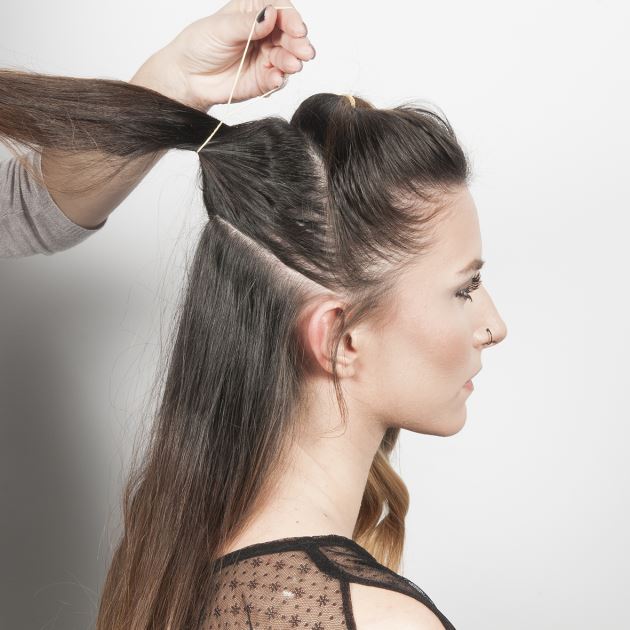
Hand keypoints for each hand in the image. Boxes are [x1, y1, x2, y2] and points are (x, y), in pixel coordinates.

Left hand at [132, 1, 315, 111]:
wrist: (187, 77)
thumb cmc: (199, 45)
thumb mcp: (221, 28)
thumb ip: (248, 24)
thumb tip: (271, 15)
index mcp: (254, 11)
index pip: (280, 11)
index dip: (292, 19)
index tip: (298, 29)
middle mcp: (265, 33)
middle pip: (290, 36)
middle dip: (298, 43)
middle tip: (304, 52)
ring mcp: (266, 57)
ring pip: (287, 58)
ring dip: (292, 62)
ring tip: (292, 66)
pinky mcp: (264, 80)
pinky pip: (277, 79)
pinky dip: (279, 80)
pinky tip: (276, 78)